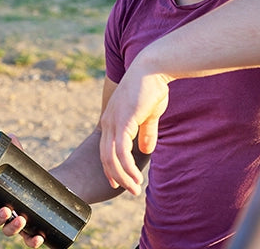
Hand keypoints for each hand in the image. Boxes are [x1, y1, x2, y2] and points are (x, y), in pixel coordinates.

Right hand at [0, 135, 44, 247]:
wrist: (58, 188)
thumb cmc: (34, 177)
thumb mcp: (25, 165)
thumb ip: (17, 151)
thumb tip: (11, 136)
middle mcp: (7, 214)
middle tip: (7, 210)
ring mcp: (20, 224)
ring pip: (10, 231)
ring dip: (13, 228)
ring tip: (22, 219)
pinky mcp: (35, 229)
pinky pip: (30, 240)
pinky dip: (32, 241)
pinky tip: (38, 238)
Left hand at [99, 64, 170, 194]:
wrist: (153, 69)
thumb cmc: (152, 88)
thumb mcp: (149, 115)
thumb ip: (146, 132)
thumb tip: (146, 149)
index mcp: (110, 119)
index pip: (105, 149)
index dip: (112, 167)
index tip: (120, 181)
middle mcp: (107, 122)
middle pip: (105, 158)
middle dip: (117, 176)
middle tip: (130, 190)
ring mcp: (113, 122)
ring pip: (112, 159)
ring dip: (123, 176)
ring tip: (135, 188)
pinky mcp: (123, 122)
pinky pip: (121, 152)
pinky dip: (127, 168)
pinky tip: (136, 177)